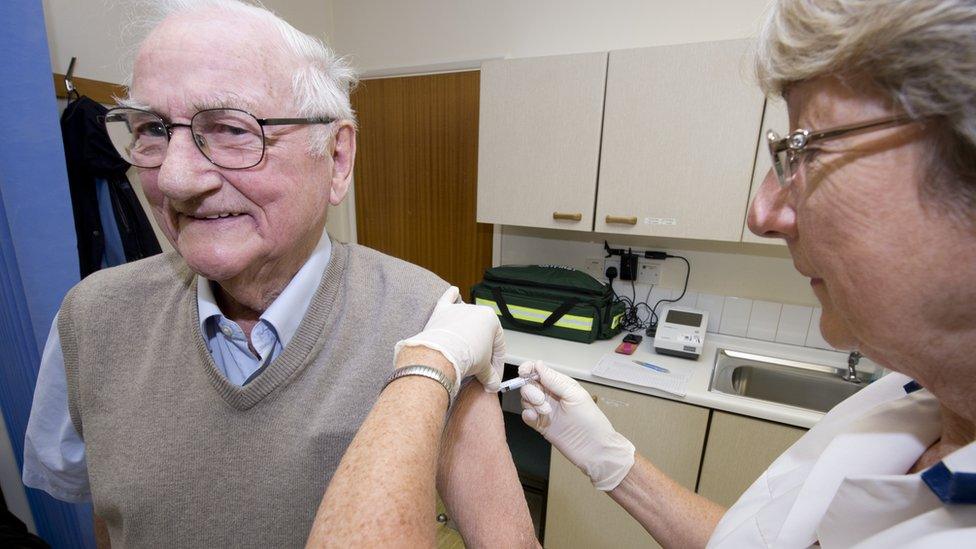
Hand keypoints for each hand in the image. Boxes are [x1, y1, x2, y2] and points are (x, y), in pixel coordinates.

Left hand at [395, 287, 503, 394]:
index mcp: (492, 319)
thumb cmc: (465, 356)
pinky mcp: (441, 311)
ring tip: (466, 352)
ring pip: (466, 321)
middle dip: (481, 352)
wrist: (442, 354)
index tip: (492, 376)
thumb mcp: (483, 369)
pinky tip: (454, 291)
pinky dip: (451, 296)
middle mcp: (476, 310)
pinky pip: (447, 300)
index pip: (498, 345)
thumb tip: (492, 385)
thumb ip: (490, 376)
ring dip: (468, 333)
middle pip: (482, 335)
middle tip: (479, 370)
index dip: (496, 364)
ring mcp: (457, 310)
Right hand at [519, 361, 634, 489]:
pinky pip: (526, 416)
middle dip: (530, 390)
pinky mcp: (540, 425)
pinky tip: (535, 418)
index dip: (529, 369)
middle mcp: (551, 395)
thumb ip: (555, 380)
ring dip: (531, 403)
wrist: (593, 449)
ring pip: (526, 400)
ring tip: (545, 412)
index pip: (539, 371)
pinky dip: (527, 415)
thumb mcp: (575, 395)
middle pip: (529, 385)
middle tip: (541, 400)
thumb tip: (538, 365)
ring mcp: (545, 410)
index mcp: (560, 385)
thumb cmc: (591, 421)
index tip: (524, 372)